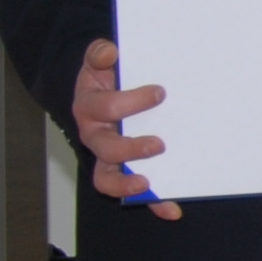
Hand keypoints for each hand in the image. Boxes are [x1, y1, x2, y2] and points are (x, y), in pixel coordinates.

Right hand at [73, 37, 178, 220]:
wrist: (97, 92)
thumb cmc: (104, 79)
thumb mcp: (98, 62)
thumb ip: (99, 54)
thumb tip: (108, 51)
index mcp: (89, 107)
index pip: (105, 107)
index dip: (131, 102)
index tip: (159, 94)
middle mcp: (95, 135)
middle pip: (105, 148)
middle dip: (130, 149)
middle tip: (158, 144)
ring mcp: (106, 157)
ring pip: (107, 178)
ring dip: (128, 184)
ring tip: (148, 183)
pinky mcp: (122, 171)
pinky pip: (133, 192)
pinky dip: (152, 203)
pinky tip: (172, 209)